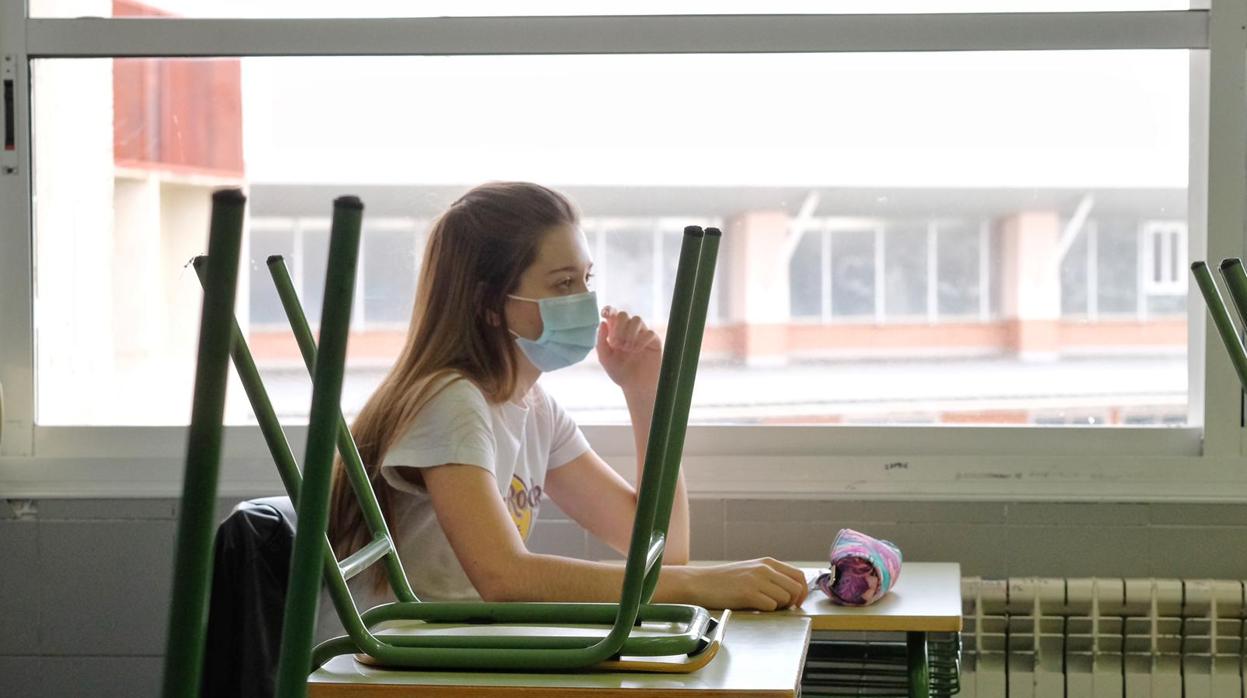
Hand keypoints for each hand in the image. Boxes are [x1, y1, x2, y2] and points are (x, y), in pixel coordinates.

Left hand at [596, 306, 661, 392]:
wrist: (636, 386)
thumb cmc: (620, 372)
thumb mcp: (605, 359)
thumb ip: (601, 341)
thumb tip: (603, 322)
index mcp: (615, 332)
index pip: (612, 314)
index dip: (609, 310)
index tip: (605, 315)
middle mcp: (628, 330)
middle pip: (623, 314)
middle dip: (619, 327)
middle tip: (617, 344)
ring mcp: (641, 334)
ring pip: (637, 319)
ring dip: (629, 333)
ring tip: (627, 349)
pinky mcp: (653, 340)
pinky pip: (648, 332)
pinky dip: (641, 340)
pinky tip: (637, 351)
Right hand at [679, 558, 809, 610]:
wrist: (700, 582)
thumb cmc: (725, 581)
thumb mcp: (751, 571)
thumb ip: (771, 577)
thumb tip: (793, 592)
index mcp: (768, 562)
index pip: (799, 576)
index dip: (803, 591)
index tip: (796, 602)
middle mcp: (765, 569)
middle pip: (796, 588)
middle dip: (793, 602)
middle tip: (782, 608)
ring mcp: (757, 580)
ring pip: (785, 599)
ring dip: (778, 607)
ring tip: (763, 606)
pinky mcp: (748, 593)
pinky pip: (770, 606)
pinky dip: (766, 611)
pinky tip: (753, 607)